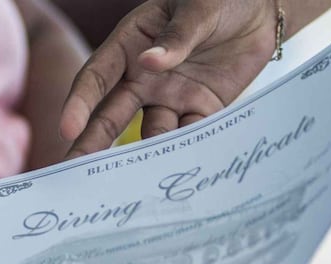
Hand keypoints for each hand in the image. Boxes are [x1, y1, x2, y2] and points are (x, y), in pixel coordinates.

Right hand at [60, 0, 276, 157]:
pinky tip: (179, 169)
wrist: (262, 12)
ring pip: (149, 133)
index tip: (68, 128)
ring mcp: (169, 98)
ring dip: (144, 156)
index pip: (97, 77)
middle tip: (74, 172)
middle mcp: (143, 78)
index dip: (80, 103)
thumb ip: (177, 36)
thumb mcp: (199, 7)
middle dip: (91, 144)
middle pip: (110, 116)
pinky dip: (183, 152)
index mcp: (130, 45)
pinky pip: (187, 135)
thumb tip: (149, 62)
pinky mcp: (198, 111)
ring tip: (136, 180)